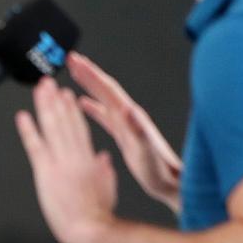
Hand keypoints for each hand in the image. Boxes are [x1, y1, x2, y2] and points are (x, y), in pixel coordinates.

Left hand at [16, 77, 116, 242]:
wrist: (89, 228)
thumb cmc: (98, 213)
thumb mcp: (107, 186)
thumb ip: (103, 169)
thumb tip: (103, 158)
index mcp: (88, 160)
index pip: (78, 128)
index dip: (71, 109)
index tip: (66, 94)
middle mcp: (73, 156)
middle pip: (63, 121)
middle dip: (55, 100)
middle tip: (48, 82)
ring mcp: (59, 163)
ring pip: (51, 128)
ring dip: (44, 106)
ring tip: (39, 90)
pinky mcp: (46, 173)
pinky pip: (35, 146)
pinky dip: (29, 130)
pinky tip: (23, 117)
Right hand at [68, 53, 182, 212]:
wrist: (171, 183)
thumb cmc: (159, 171)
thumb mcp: (147, 152)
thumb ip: (138, 130)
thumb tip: (128, 110)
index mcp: (130, 118)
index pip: (107, 89)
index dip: (90, 74)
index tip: (75, 61)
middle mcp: (128, 117)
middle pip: (104, 88)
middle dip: (87, 72)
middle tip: (71, 59)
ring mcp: (126, 124)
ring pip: (103, 99)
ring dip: (89, 85)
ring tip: (75, 74)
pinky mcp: (124, 134)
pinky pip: (104, 115)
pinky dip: (93, 107)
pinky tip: (84, 104)